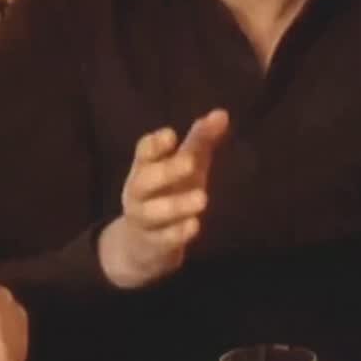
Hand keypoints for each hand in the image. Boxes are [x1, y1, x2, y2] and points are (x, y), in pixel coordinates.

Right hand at [98, 109, 229, 288]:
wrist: (141, 246)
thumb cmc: (167, 194)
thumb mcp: (185, 167)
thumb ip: (200, 141)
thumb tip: (222, 114)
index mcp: (145, 169)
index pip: (143, 153)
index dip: (154, 145)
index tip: (171, 135)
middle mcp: (138, 193)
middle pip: (143, 181)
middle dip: (166, 171)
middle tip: (191, 162)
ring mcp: (143, 221)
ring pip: (152, 213)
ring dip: (176, 205)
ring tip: (202, 198)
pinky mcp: (153, 245)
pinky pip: (162, 240)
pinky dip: (177, 234)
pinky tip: (195, 226)